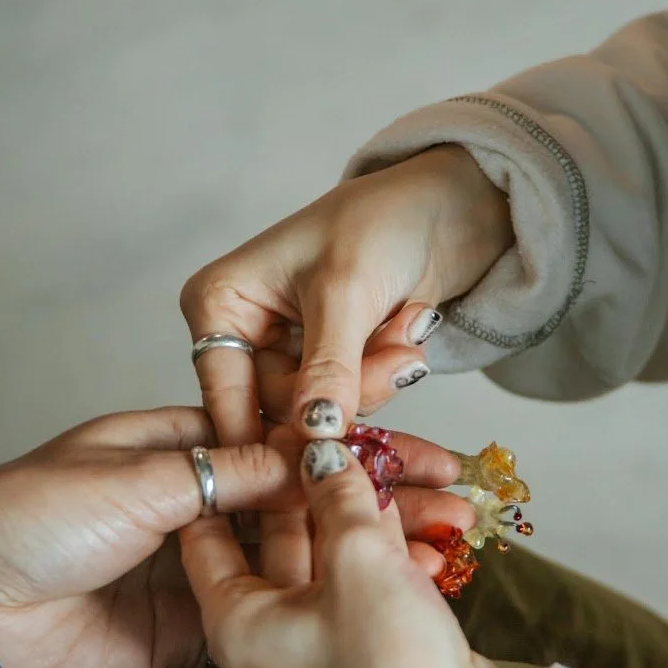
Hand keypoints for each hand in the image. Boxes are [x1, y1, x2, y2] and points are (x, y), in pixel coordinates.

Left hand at [0, 412, 469, 667]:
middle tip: (455, 489)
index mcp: (188, 443)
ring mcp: (214, 566)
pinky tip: (396, 593)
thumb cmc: (31, 514)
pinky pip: (282, 608)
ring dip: (376, 546)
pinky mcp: (209, 626)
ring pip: (309, 552)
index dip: (350, 431)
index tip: (414, 426)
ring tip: (449, 538)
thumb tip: (302, 453)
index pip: (288, 433)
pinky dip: (339, 603)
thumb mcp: (133, 474)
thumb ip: (222, 471)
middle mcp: (209, 501)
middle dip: (383, 490)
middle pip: (312, 495)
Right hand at [180, 145, 511, 443]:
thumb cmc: (382, 220)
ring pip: (323, 411)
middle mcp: (245, 333)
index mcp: (220, 304)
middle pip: (281, 410)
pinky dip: (387, 373)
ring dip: (376, 379)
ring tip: (408, 330)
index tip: (316, 461)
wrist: (448, 206)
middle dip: (349, 389)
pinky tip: (408, 329)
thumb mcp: (345, 292)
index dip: (268, 432)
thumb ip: (327, 368)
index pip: (226, 394)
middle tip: (401, 360)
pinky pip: (353, 400)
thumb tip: (314, 434)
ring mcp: (290, 351)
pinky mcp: (332, 363)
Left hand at [181, 439, 511, 667]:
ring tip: (399, 471)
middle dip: (321, 486)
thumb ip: (337, 493)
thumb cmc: (389, 666)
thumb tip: (323, 449)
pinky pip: (358, 586)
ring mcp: (312, 648)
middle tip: (344, 439)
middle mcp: (264, 636)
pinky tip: (417, 519)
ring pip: (328, 559)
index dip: (239, 477)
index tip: (266, 434)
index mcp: (236, 620)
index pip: (210, 531)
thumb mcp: (356, 558)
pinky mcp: (357, 652)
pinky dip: (383, 553)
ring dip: (366, 515)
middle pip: (280, 539)